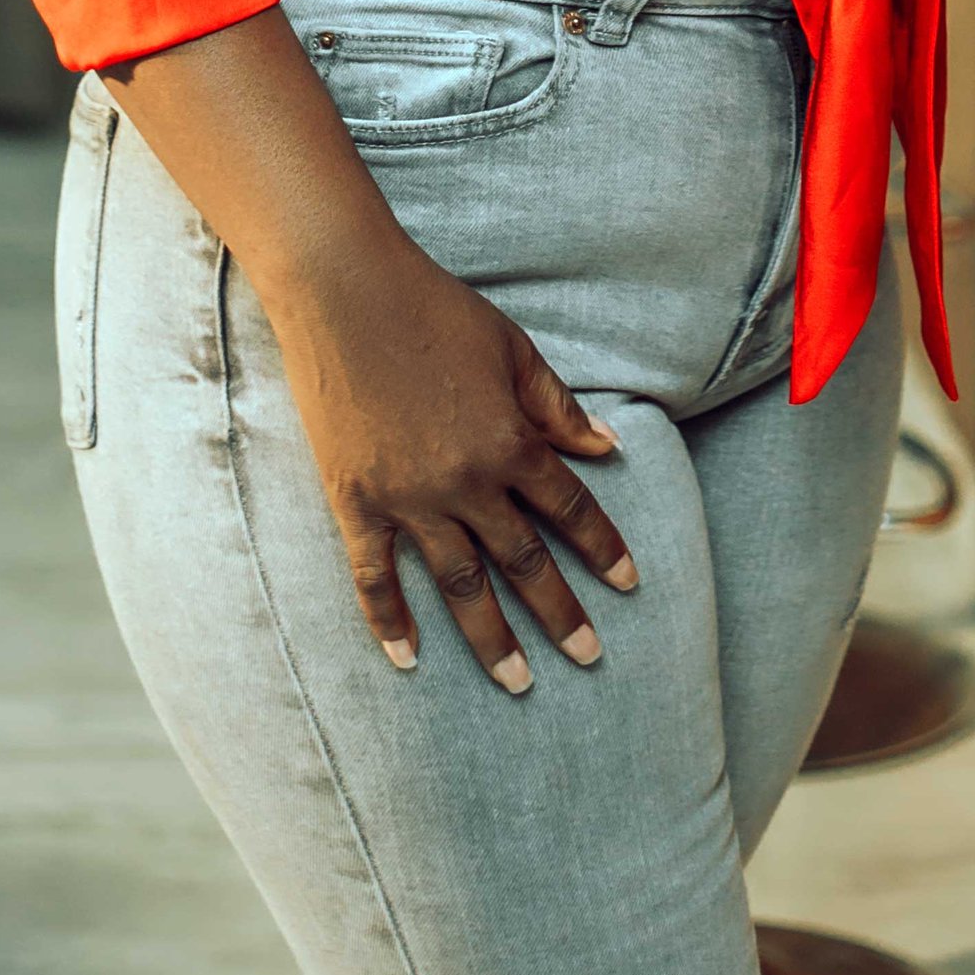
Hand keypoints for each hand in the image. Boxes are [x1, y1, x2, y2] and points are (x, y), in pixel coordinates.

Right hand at [270, 232, 638, 693]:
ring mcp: (408, 498)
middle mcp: (466, 482)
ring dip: (492, 637)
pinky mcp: (354, 501)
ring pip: (460, 584)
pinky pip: (374, 576)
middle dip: (561, 613)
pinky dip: (389, 622)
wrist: (345, 292)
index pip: (570, 508)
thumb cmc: (435, 309)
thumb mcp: (513, 350)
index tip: (629, 585)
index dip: (603, 547)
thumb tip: (608, 446)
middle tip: (589, 657)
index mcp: (510, 441)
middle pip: (524, 560)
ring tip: (519, 681)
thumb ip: (558, 406)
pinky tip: (408, 660)